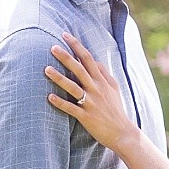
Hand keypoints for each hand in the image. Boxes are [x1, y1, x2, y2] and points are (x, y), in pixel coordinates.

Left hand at [45, 32, 137, 150]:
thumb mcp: (114, 88)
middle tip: (52, 47)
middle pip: (79, 69)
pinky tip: (49, 97)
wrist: (122, 133)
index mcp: (102, 81)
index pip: (88, 58)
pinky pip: (71, 108)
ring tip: (46, 69)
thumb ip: (104, 73)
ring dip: (59, 78)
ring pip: (73, 87)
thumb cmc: (116, 110)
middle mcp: (96, 89)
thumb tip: (95, 61)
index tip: (65, 35)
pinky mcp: (86, 116)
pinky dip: (60, 103)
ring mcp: (91, 103)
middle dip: (66, 57)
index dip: (77, 46)